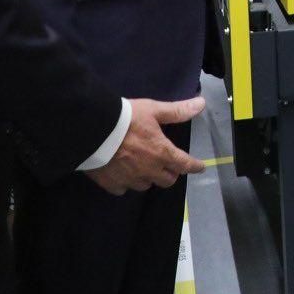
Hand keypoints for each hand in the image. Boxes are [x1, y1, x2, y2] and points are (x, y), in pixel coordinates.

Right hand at [86, 97, 206, 195]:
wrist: (92, 130)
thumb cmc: (126, 118)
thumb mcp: (153, 110)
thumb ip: (177, 111)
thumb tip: (201, 104)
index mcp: (162, 153)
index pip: (184, 164)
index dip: (194, 166)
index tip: (200, 167)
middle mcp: (149, 170)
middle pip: (167, 180)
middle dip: (170, 172)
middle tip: (167, 164)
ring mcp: (130, 180)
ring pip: (146, 185)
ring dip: (149, 177)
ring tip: (144, 167)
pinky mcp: (112, 185)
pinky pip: (124, 189)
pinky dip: (126, 183)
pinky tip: (123, 174)